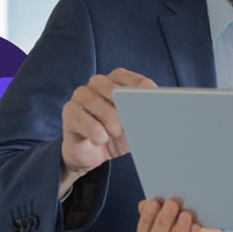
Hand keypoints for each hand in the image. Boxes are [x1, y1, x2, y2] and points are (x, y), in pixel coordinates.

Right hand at [60, 68, 155, 185]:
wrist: (93, 154)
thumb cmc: (117, 135)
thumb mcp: (136, 126)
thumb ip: (147, 115)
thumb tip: (163, 113)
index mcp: (115, 82)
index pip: (127, 77)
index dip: (138, 86)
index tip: (150, 96)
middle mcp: (96, 84)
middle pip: (109, 86)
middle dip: (122, 104)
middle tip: (130, 120)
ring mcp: (80, 96)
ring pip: (93, 100)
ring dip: (108, 118)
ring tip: (115, 132)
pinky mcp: (69, 113)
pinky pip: (81, 118)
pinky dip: (94, 131)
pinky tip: (100, 139)